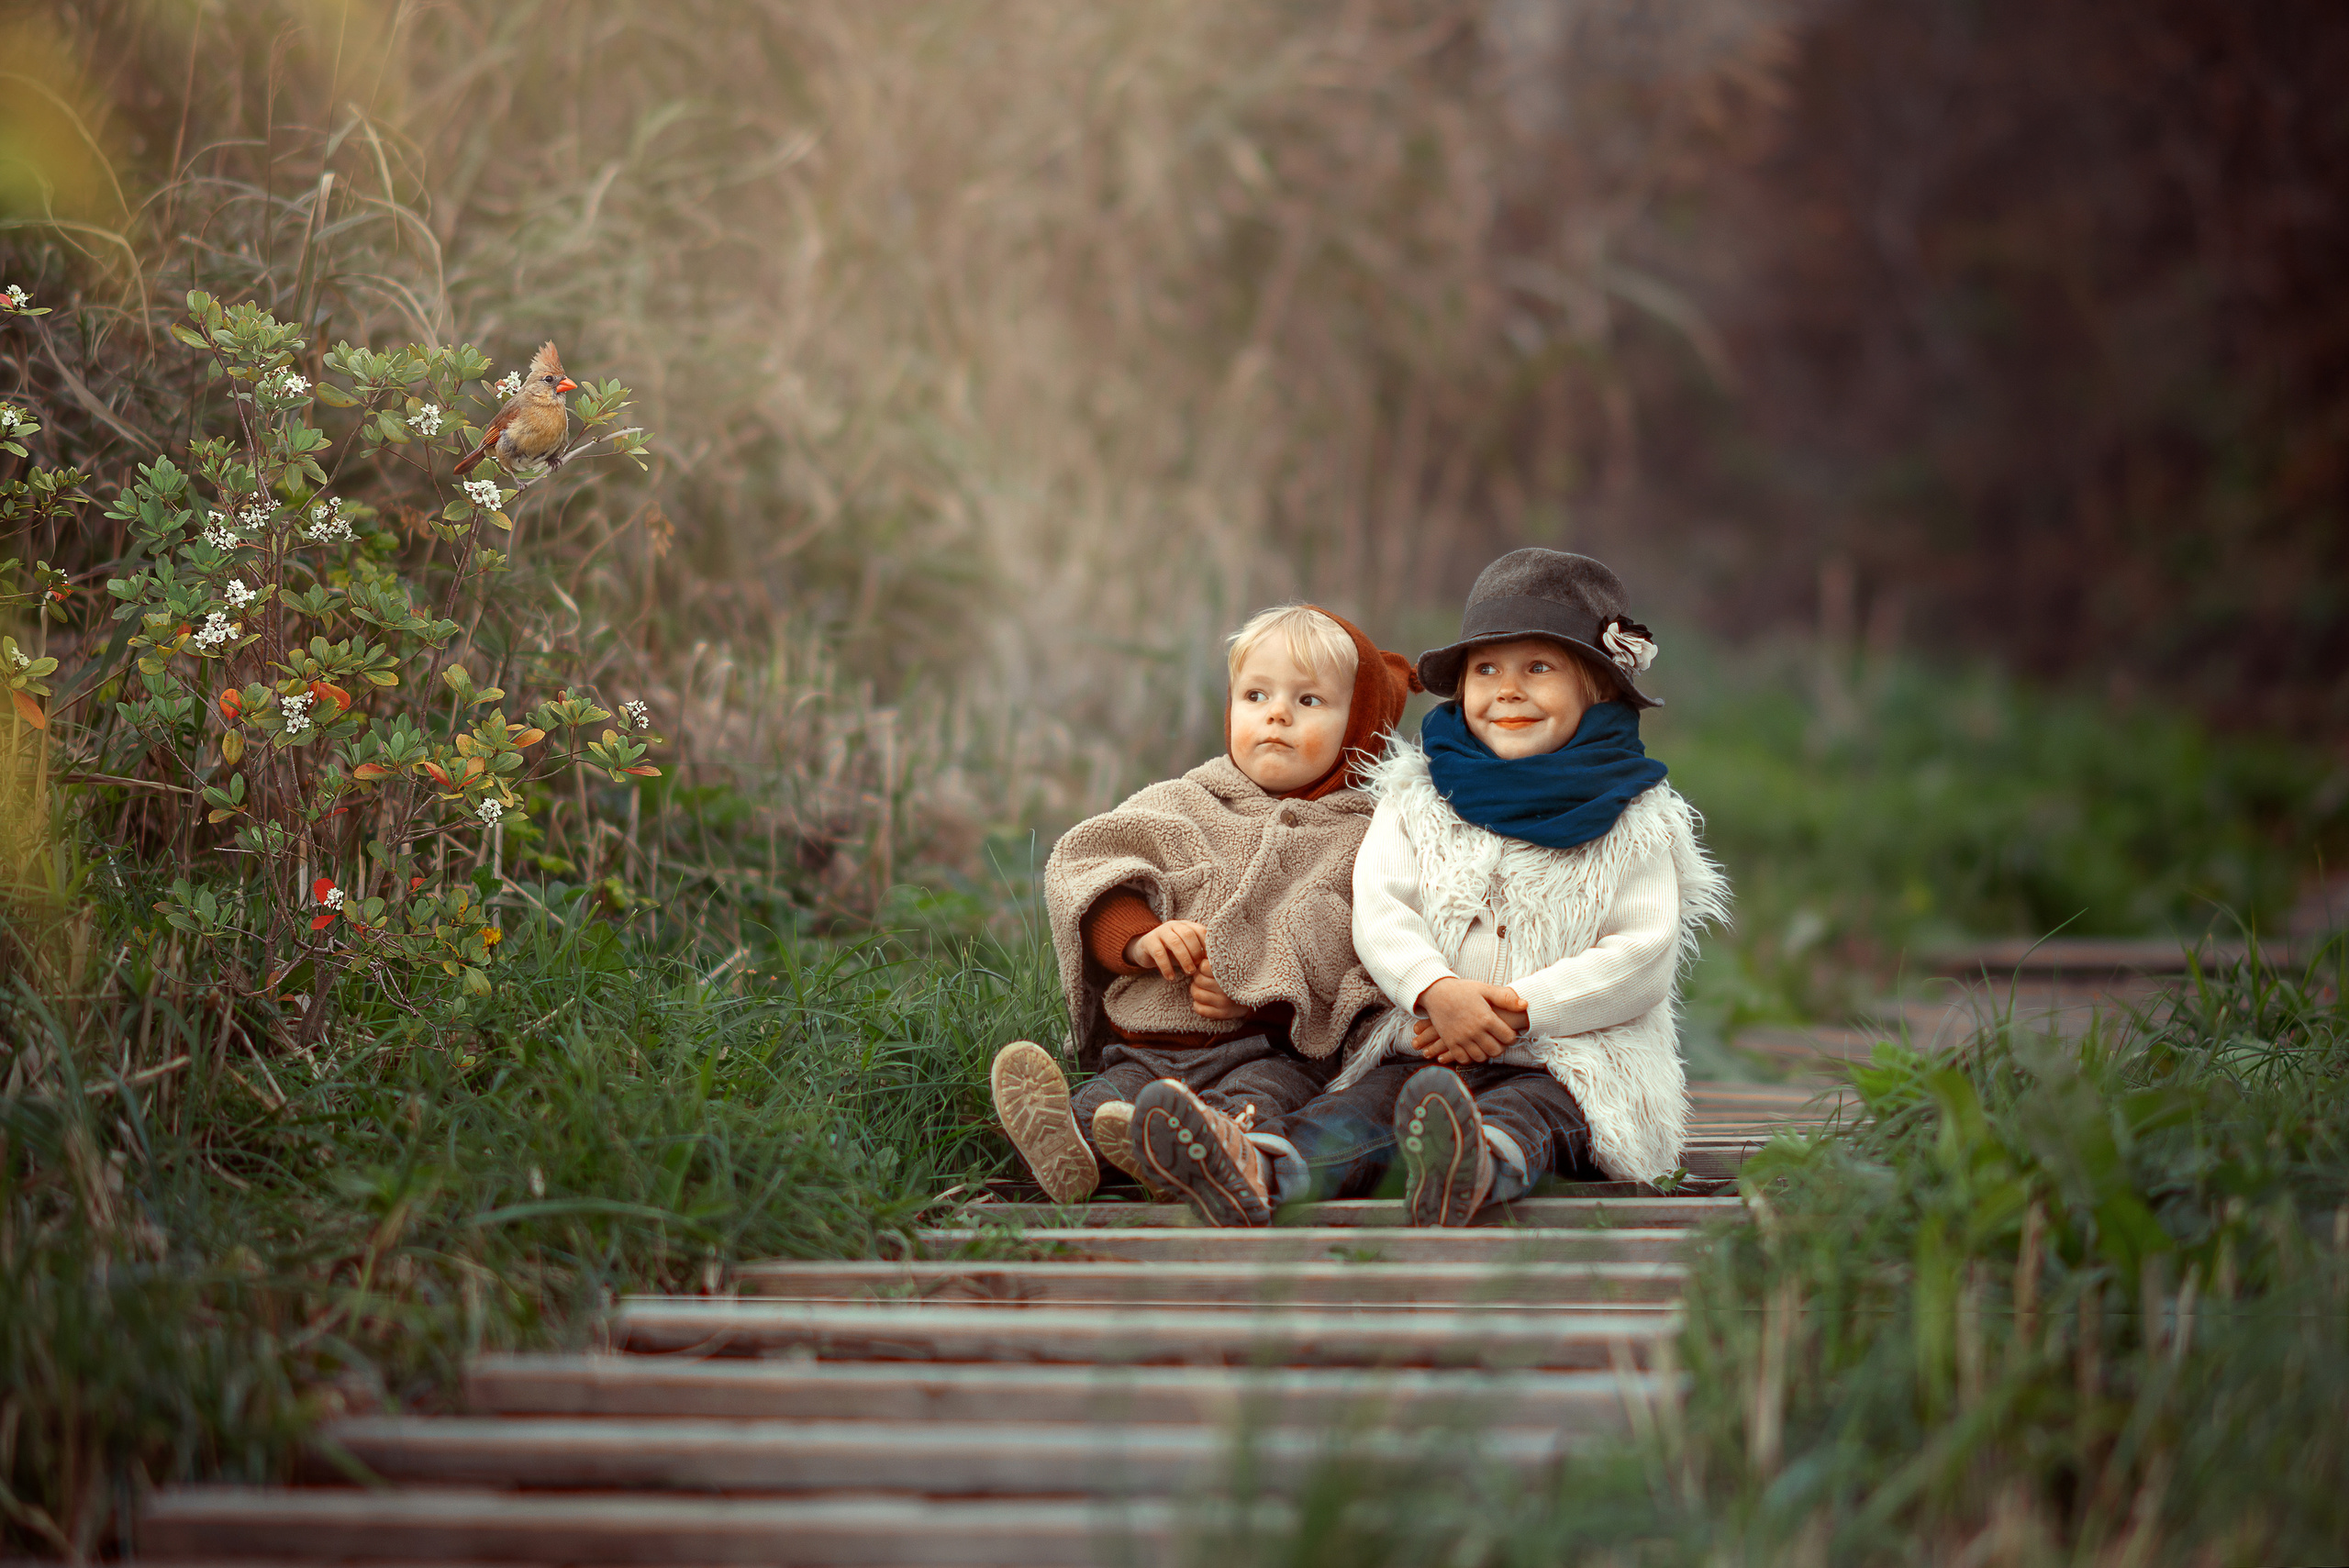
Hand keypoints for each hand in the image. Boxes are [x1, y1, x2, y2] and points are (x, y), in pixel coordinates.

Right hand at [1125, 919, 1209, 981]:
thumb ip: (1198, 952)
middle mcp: (1174, 925)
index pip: (1201, 930)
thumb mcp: (1185, 950)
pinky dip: (1166, 967)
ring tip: (1189, 973)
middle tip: (1197, 968)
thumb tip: (1214, 964)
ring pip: (1175, 942)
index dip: (1207, 945)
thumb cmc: (1171, 952)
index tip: (1209, 961)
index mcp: (1186, 925)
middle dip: (1195, 952)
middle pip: (1188, 934)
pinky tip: (1170, 977)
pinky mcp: (1149, 941)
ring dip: (1184, 959)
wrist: (1144, 949)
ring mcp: (1160, 931)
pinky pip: (1159, 953)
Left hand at [1187, 959, 1250, 1021]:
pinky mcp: (1221, 1014)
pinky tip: (1205, 1000)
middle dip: (1198, 978)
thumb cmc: (1237, 977)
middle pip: (1198, 980)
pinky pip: (1198, 1009)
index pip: (1203, 967)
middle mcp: (1227, 989)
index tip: (1207, 968)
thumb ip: (1218, 958)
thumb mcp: (1232, 964)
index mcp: (1229, 973)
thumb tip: (1201, 948)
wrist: (1255, 998)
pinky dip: (1198, 1004)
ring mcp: (1224, 1003)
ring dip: (1197, 990)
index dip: (1202, 967)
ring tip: (1203, 988)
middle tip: (1204, 978)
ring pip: (1196, 994)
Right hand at [1414, 977, 1528, 1064]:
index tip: (1507, 1032)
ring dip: (1486, 1053)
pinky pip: (1464, 1059)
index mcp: (1486, 1018)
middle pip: (1496, 1051)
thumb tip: (1525, 1005)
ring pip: (1481, 1057)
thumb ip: (1505, 998)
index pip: (1508, 1038)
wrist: (1436, 993)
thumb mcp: (1485, 989)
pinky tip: (1472, 1048)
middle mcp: (1474, 1031)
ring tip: (1486, 1044)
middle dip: (1500, 1047)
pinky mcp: (1450, 1042)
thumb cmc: (1463, 990)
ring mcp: (1461, 1038)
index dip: (1511, 1036)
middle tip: (1498, 1040)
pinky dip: (1470, 1056)